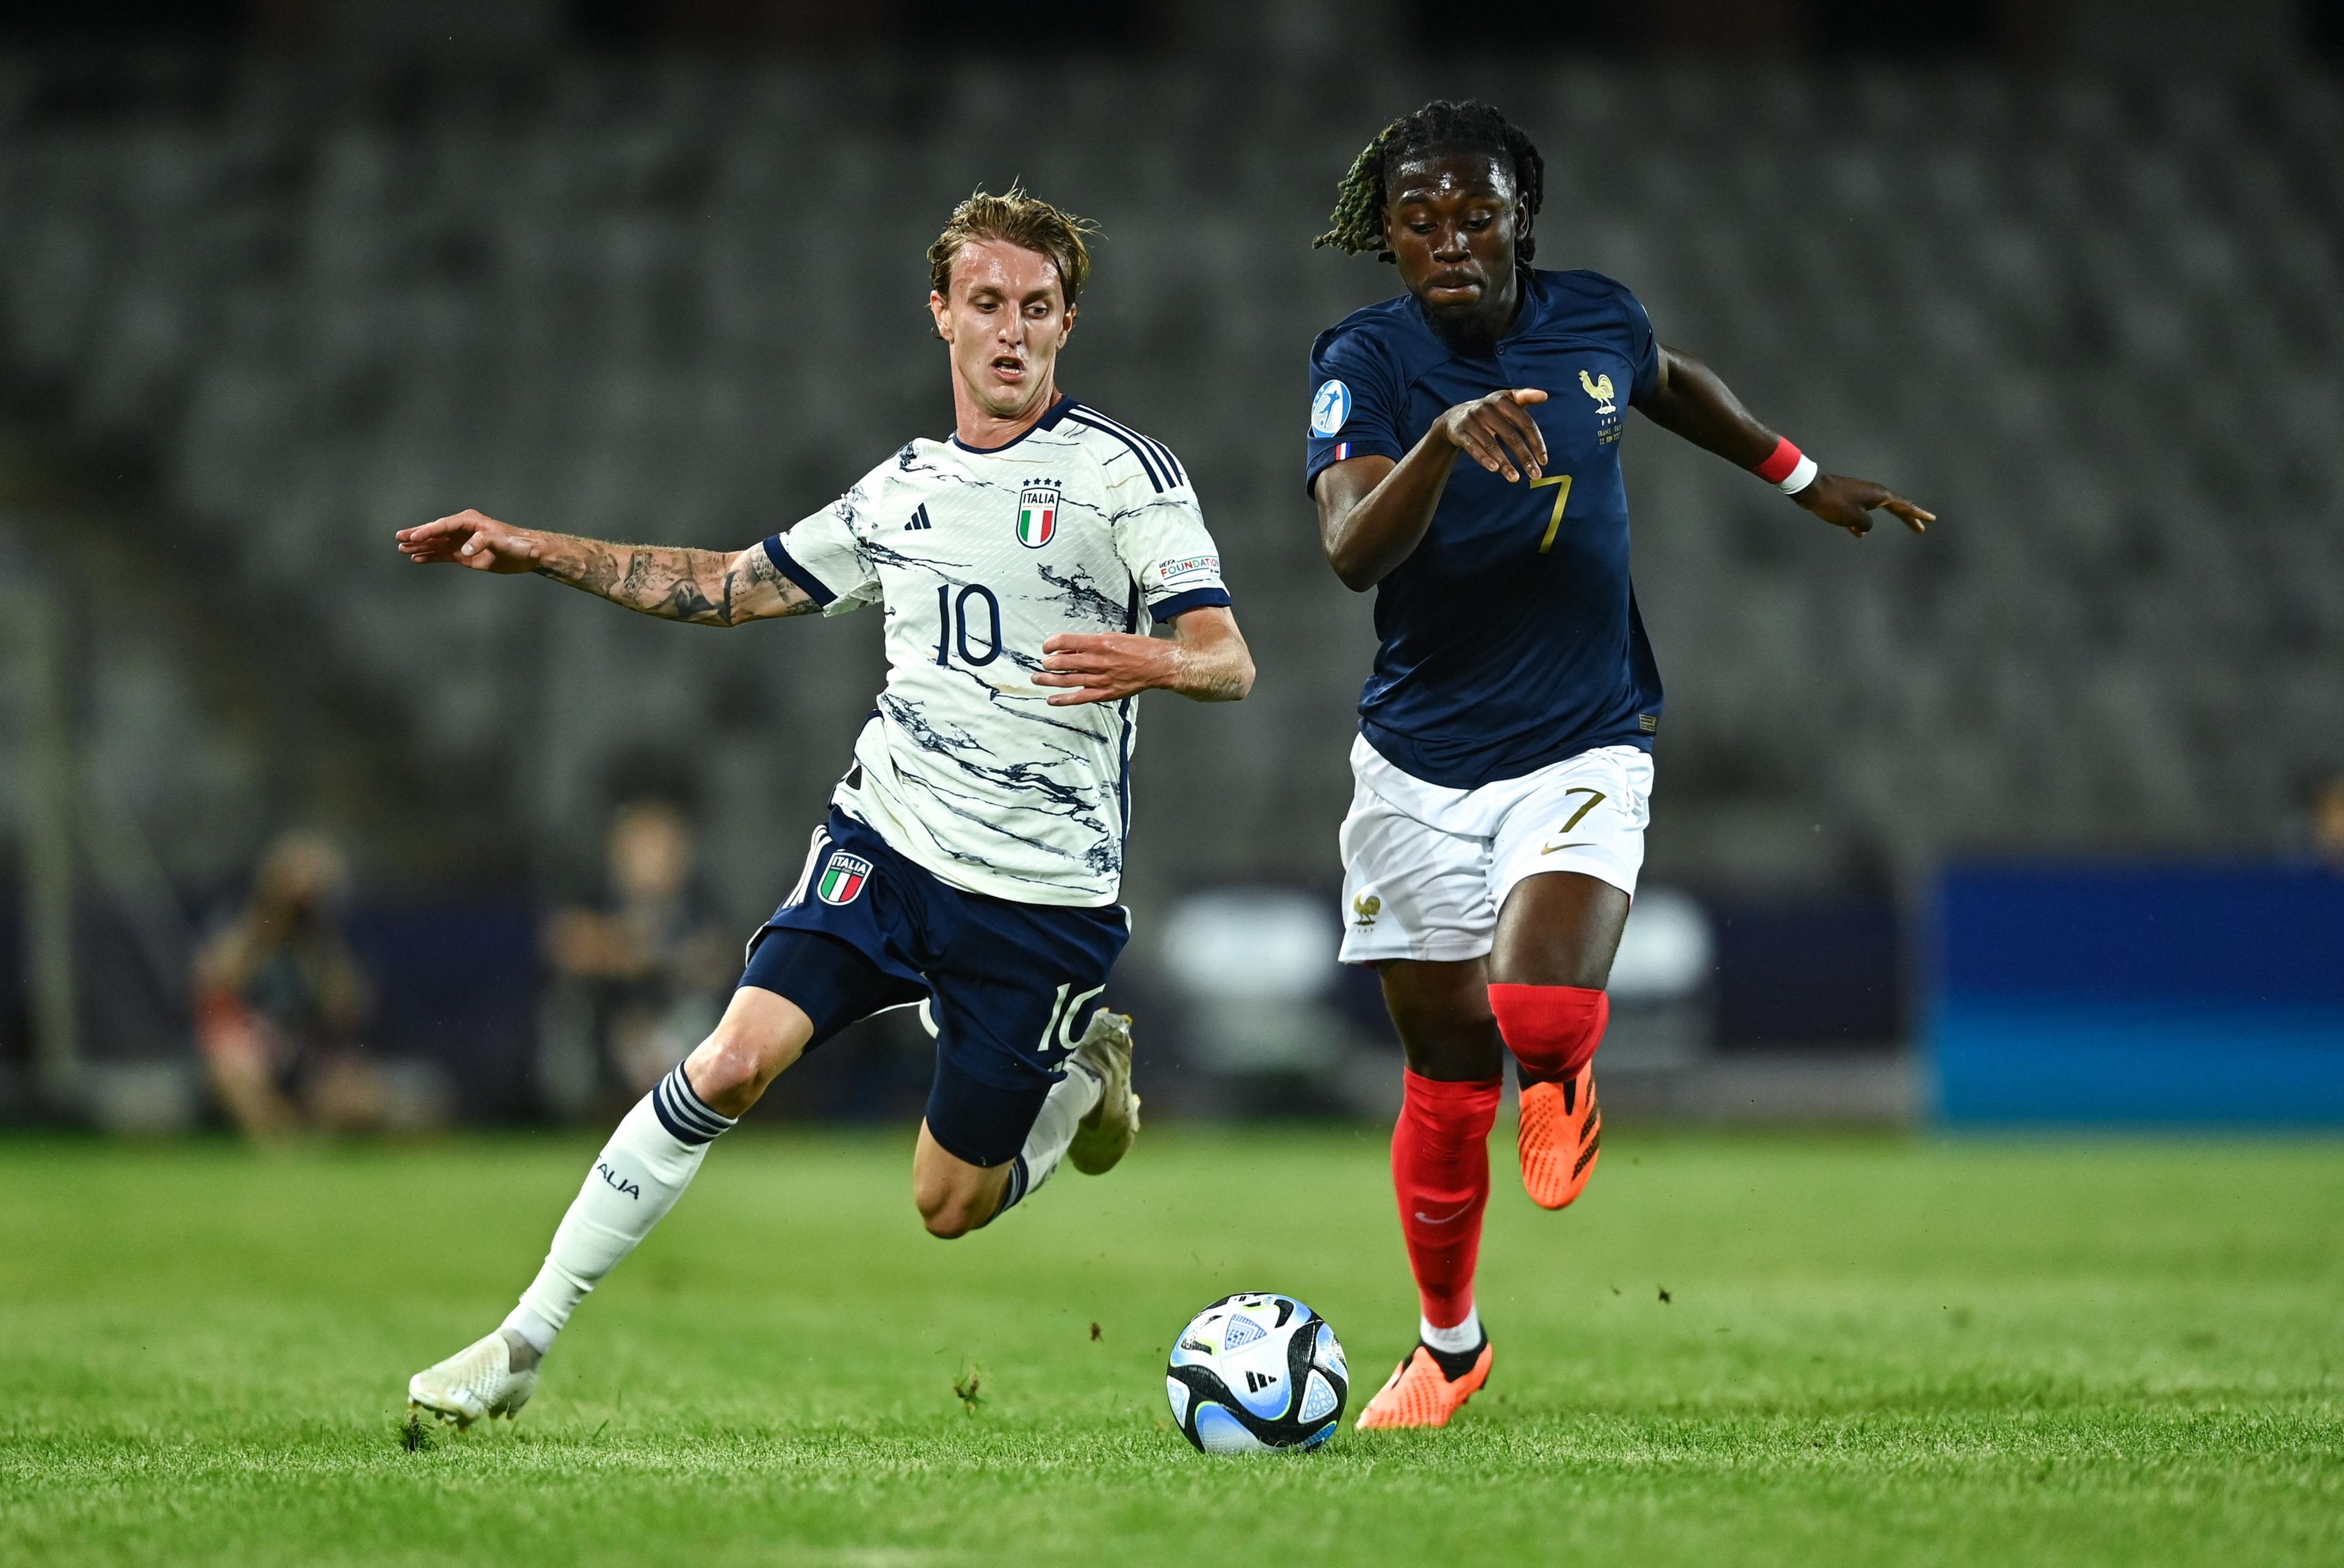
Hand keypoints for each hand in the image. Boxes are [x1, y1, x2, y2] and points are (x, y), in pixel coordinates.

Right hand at [395, 510, 544, 570]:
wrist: (528, 553)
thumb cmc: (517, 543)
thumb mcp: (501, 541)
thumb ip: (482, 542)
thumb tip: (463, 551)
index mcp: (469, 521)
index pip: (443, 525)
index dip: (428, 531)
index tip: (414, 537)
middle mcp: (463, 530)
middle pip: (435, 532)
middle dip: (417, 535)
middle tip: (398, 538)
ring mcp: (462, 542)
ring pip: (436, 544)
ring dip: (420, 546)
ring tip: (402, 549)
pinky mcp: (465, 555)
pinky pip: (443, 555)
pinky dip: (430, 556)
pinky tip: (417, 558)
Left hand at [1034, 631, 1176, 705]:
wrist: (1157, 665)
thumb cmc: (1137, 648)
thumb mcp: (1112, 637)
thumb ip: (1090, 643)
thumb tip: (1070, 649)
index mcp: (1099, 643)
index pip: (1065, 641)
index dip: (1051, 644)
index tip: (1047, 647)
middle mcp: (1097, 661)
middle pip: (1062, 662)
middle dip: (1048, 663)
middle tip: (1044, 663)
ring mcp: (1100, 679)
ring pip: (1067, 680)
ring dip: (1048, 679)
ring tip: (1037, 678)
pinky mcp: (1104, 693)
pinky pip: (1079, 697)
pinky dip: (1063, 699)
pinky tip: (1051, 699)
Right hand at [1435, 388, 1548, 482]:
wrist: (1455, 416)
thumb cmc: (1490, 411)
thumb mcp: (1505, 400)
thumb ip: (1525, 397)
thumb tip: (1545, 395)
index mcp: (1503, 400)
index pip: (1525, 422)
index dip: (1536, 442)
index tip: (1544, 461)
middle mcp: (1487, 408)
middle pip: (1511, 436)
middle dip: (1525, 457)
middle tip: (1536, 475)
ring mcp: (1472, 420)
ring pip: (1492, 445)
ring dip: (1505, 464)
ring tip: (1515, 479)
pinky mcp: (1460, 432)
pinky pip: (1473, 447)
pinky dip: (1484, 458)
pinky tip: (1495, 469)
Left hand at [1792, 475, 1934, 537]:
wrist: (1811, 490)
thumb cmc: (1834, 503)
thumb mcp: (1854, 518)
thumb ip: (1866, 524)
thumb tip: (1864, 527)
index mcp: (1879, 495)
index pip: (1904, 506)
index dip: (1917, 514)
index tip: (1931, 519)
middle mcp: (1873, 493)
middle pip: (1897, 507)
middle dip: (1910, 518)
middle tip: (1922, 528)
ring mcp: (1860, 495)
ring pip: (1881, 509)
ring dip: (1893, 518)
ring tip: (1905, 525)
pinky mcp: (1848, 499)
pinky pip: (1861, 512)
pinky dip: (1863, 522)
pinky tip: (1859, 534)